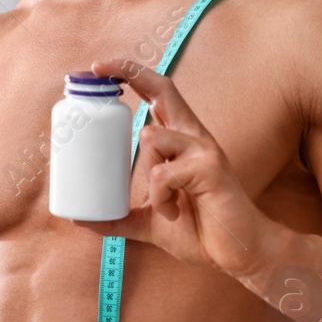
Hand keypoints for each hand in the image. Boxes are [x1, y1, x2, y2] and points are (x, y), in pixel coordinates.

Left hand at [72, 58, 275, 279]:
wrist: (240, 253)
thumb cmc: (201, 231)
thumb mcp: (149, 222)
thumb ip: (119, 217)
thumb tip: (81, 219)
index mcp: (181, 142)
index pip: (158, 95)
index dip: (131, 74)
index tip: (98, 68)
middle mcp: (194, 137)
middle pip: (163, 88)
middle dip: (129, 71)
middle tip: (96, 68)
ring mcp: (204, 150)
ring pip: (153, 137)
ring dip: (147, 173)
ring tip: (165, 204)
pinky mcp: (210, 169)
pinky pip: (165, 173)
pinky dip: (160, 197)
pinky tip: (174, 212)